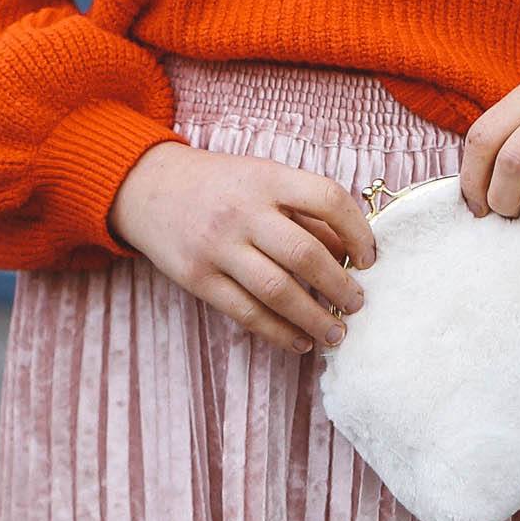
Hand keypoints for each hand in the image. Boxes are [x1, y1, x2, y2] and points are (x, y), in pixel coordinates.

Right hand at [107, 140, 377, 355]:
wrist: (150, 188)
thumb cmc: (221, 186)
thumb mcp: (263, 180)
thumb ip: (305, 212)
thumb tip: (350, 255)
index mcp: (267, 179)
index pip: (327, 199)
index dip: (358, 231)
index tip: (369, 258)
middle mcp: (243, 211)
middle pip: (304, 254)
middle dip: (340, 285)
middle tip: (357, 304)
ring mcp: (217, 246)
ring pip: (277, 291)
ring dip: (315, 318)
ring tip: (336, 332)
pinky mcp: (198, 278)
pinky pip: (247, 313)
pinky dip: (279, 333)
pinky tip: (300, 342)